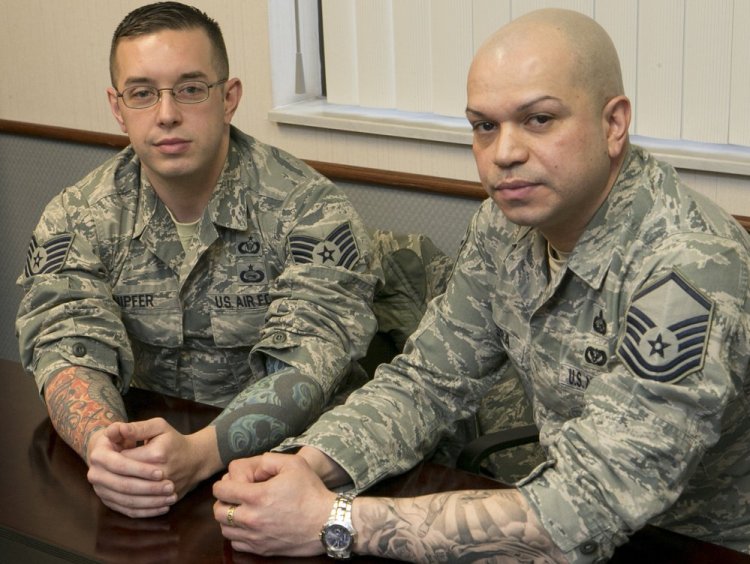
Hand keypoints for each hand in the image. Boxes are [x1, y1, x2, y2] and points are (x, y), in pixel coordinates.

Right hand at [86, 424, 176, 517]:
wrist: (129, 450)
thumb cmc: (141, 436)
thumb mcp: (148, 427)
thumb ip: (136, 427)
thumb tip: (120, 428)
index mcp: (99, 454)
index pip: (120, 465)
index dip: (140, 470)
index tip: (160, 473)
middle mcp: (96, 473)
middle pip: (123, 486)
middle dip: (148, 489)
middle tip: (170, 488)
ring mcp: (101, 490)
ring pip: (126, 501)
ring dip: (150, 502)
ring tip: (171, 498)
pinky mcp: (110, 501)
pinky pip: (127, 511)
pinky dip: (146, 511)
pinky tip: (163, 507)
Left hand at [110, 418, 221, 501]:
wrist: (196, 460)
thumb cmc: (173, 441)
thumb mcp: (159, 427)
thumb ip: (137, 428)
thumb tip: (114, 429)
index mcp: (156, 454)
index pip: (121, 459)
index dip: (113, 455)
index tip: (113, 451)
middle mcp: (160, 475)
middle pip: (123, 480)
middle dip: (113, 473)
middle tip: (112, 466)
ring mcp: (162, 491)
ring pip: (129, 497)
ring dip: (117, 489)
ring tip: (117, 479)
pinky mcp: (163, 502)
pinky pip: (139, 508)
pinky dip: (126, 502)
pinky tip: (124, 494)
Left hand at [212, 452, 335, 555]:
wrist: (328, 522)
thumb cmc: (312, 492)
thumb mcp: (294, 463)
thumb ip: (267, 459)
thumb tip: (251, 466)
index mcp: (257, 496)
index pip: (221, 490)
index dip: (225, 482)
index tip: (236, 480)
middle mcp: (252, 519)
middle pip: (218, 511)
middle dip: (223, 500)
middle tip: (237, 494)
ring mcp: (255, 537)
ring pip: (224, 529)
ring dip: (229, 517)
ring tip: (242, 509)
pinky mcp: (261, 549)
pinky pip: (235, 543)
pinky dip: (237, 533)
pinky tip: (249, 524)